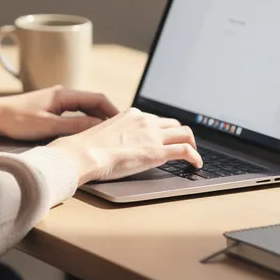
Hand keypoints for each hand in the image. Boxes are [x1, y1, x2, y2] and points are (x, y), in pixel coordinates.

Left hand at [0, 86, 120, 140]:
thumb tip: (99, 126)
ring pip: (84, 108)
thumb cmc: (17, 120)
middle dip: (108, 115)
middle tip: (121, 131)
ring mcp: (56, 100)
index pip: (97, 98)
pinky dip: (84, 120)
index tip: (125, 123)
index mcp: (64, 94)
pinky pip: (74, 112)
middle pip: (93, 102)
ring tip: (108, 134)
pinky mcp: (50, 108)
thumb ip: (75, 126)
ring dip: (96, 118)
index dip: (113, 111)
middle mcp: (62, 94)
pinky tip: (87, 132)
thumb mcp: (48, 126)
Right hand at [49, 108, 201, 184]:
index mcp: (131, 114)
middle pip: (174, 124)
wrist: (83, 153)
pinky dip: (196, 157)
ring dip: (193, 144)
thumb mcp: (102, 132)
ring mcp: (153, 135)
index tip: (165, 139)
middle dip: (181, 135)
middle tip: (182, 147)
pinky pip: (186, 151)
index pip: (155, 119)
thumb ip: (115, 134)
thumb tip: (115, 144)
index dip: (163, 130)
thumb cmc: (85, 148)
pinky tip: (196, 165)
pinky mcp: (158, 151)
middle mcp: (145, 120)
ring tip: (193, 156)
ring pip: (185, 133)